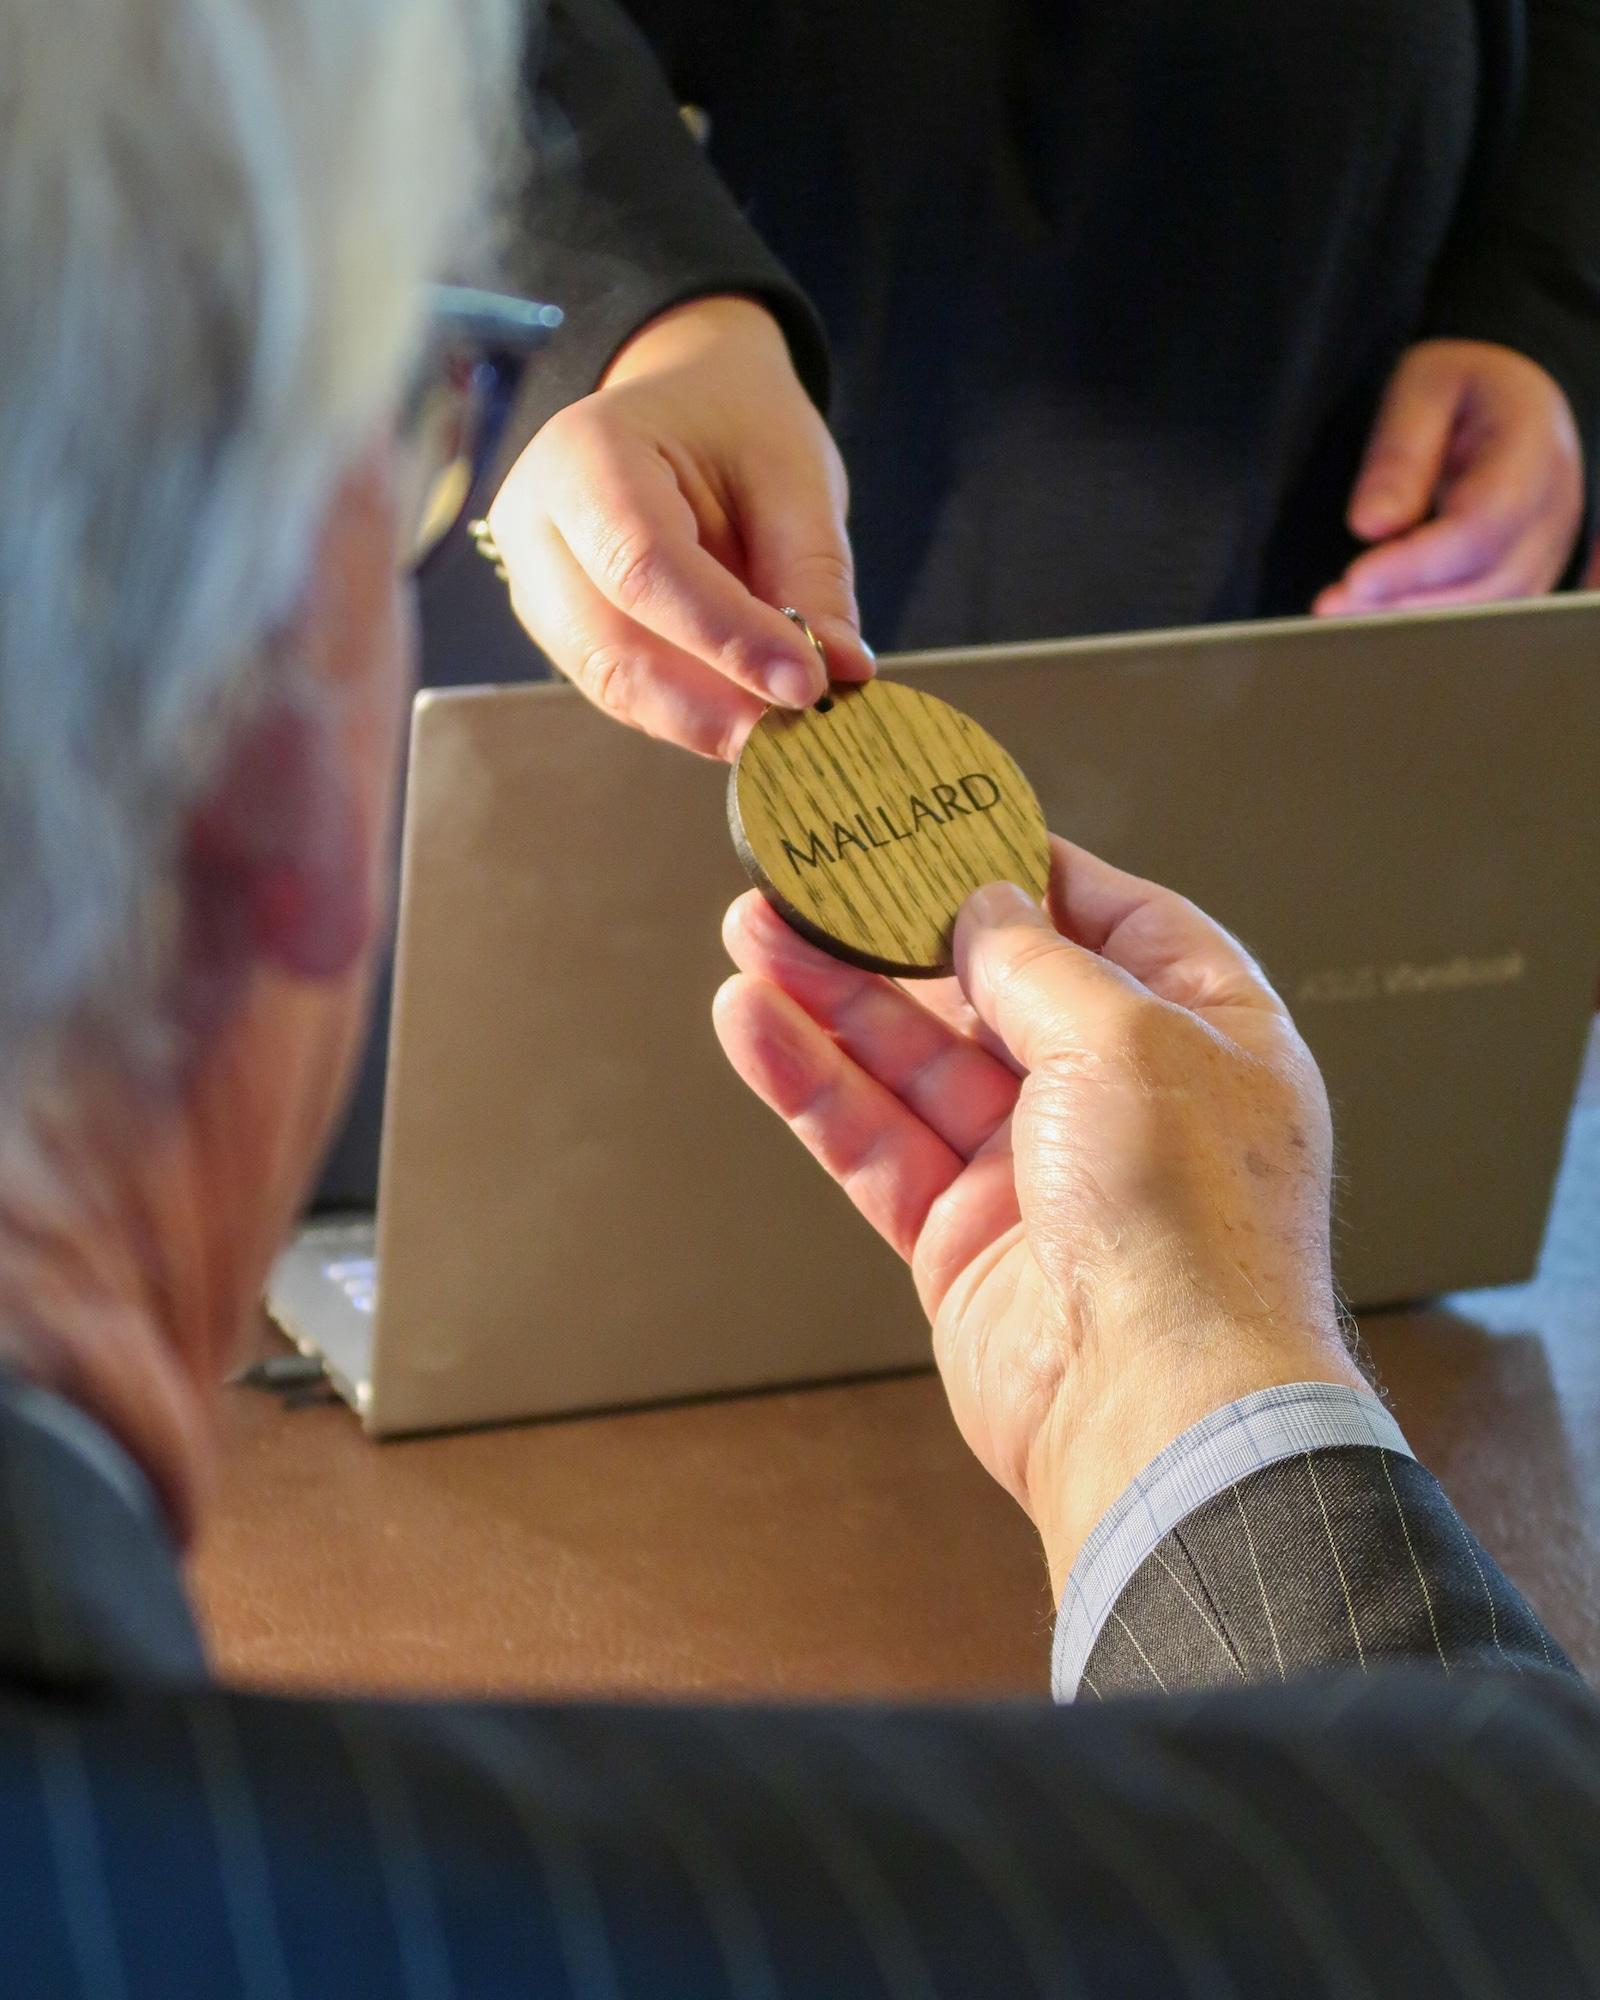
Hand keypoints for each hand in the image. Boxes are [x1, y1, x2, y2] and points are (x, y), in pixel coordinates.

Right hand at [487, 295, 872, 760]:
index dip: (727, 638)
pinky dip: (691, 714)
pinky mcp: (562, 633)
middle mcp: (535, 525)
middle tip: (799, 735)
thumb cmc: (734, 425)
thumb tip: (842, 671)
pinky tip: (751, 718)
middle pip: (612, 645)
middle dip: (711, 706)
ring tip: (787, 732)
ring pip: (614, 683)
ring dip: (704, 721)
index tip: (807, 685)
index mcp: (583, 453)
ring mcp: (536, 587)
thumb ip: (812, 575)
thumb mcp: (792, 474)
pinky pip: (624, 690)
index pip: (645, 566)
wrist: (682, 404)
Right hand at [714, 842, 1362, 1590]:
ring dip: (832, 996)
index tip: (943, 826)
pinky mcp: (962, 1234)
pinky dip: (813, 1083)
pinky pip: (875, 1140)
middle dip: (897, 934)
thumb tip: (984, 907)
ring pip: (913, 1061)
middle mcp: (1121, 1097)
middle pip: (989, 988)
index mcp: (1204, 1034)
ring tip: (754, 931)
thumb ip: (1039, 960)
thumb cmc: (1191, 1229)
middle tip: (815, 879)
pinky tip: (756, 1023)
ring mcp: (1036, 1168)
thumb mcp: (1126, 1037)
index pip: (1110, 919)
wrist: (1157, 1408)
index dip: (1024, 869)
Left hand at [1315, 339, 1582, 614]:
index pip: (1485, 521)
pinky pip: (1488, 614)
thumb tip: (1371, 524)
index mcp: (1533, 445)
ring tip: (1345, 612)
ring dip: (1414, 619)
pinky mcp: (1530, 570)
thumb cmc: (1468, 387)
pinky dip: (1432, 620)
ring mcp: (1548, 544)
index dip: (1419, 561)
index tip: (1356, 578)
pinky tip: (1378, 614)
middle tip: (1333, 604)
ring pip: (1490, 608)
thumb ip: (1399, 453)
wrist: (1518, 394)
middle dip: (1406, 601)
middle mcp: (1553, 505)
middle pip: (1490, 579)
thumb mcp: (1424, 388)